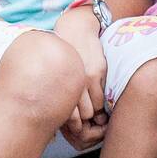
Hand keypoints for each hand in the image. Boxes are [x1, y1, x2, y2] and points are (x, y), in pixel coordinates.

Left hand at [53, 5, 108, 146]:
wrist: (76, 29)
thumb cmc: (64, 53)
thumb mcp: (57, 72)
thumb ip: (58, 89)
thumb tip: (55, 111)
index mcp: (61, 85)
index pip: (68, 114)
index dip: (72, 124)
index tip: (75, 128)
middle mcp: (73, 83)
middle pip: (81, 115)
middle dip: (84, 122)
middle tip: (85, 124)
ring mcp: (87, 78)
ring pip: (94, 108)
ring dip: (94, 113)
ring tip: (94, 116)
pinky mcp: (98, 72)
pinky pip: (101, 97)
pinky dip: (100, 103)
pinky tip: (99, 103)